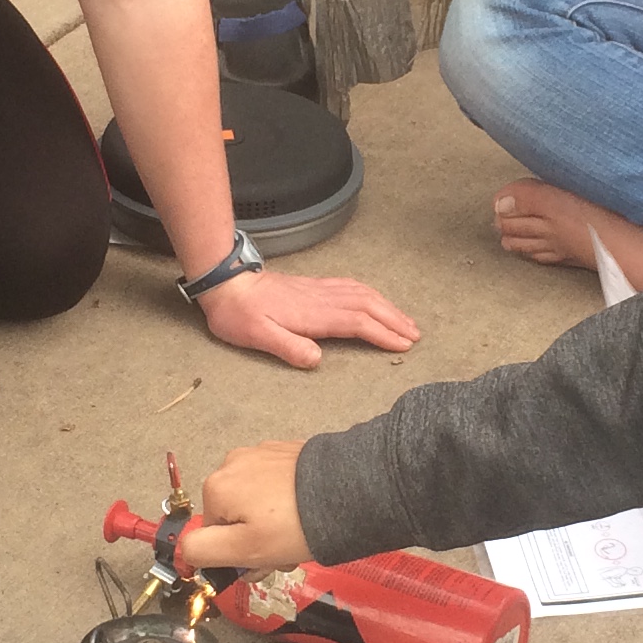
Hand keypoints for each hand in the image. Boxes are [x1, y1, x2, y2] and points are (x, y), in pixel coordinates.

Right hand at [190, 439, 309, 569]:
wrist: (348, 492)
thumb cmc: (295, 525)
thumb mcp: (243, 549)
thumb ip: (203, 551)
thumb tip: (184, 551)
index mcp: (216, 487)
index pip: (212, 534)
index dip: (235, 555)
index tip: (259, 563)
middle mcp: (233, 463)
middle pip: (234, 515)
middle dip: (255, 539)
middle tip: (282, 554)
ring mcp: (261, 453)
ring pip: (256, 501)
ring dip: (271, 523)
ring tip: (298, 534)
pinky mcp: (287, 452)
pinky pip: (276, 484)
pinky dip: (286, 502)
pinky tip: (305, 513)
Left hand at [193, 266, 420, 371]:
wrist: (225, 283)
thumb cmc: (238, 315)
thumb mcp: (256, 336)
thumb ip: (288, 347)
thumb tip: (317, 359)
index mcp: (312, 314)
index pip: (356, 323)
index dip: (382, 333)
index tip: (403, 344)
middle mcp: (320, 299)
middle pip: (367, 306)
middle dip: (394, 320)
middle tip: (416, 335)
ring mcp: (318, 290)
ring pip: (362, 294)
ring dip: (387, 307)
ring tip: (406, 321)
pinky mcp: (313, 286)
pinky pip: (351, 287)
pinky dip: (371, 294)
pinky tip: (376, 300)